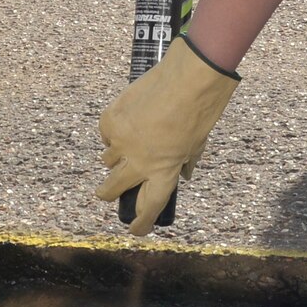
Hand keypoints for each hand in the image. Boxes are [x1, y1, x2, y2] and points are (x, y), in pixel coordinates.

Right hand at [94, 37, 239, 234]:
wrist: (189, 77)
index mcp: (164, 173)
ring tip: (127, 143)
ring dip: (114, 157)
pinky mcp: (111, 120)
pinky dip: (113, 131)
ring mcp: (121, 142)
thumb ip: (186, 163)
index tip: (134, 229)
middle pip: (113, 189)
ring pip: (107, 160)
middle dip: (108, 194)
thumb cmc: (201, 110)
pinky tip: (127, 120)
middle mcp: (139, 162)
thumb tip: (183, 174)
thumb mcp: (198, 145)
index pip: (149, 207)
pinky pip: (107, 133)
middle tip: (104, 194)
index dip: (141, 222)